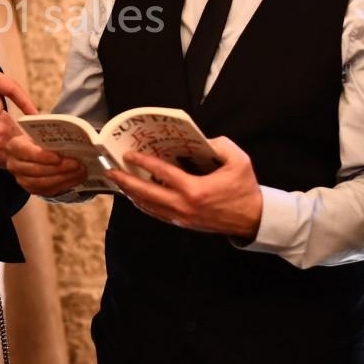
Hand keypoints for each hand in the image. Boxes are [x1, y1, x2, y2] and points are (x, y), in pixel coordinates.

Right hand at [3, 133, 86, 196]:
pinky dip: (65, 184)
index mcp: (14, 146)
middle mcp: (15, 165)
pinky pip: (48, 190)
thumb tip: (71, 137)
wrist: (27, 152)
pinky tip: (77, 178)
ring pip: (43, 183)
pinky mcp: (32, 189)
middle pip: (36, 170)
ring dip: (64, 178)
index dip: (43, 156)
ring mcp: (22, 179)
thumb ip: (50, 136)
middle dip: (59, 168)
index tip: (59, 157)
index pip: (27, 152)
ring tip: (80, 171)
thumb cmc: (36, 139)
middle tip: (77, 164)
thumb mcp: (39, 133)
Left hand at [107, 136, 262, 238]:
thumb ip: (219, 145)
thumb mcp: (238, 160)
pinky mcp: (183, 223)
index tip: (128, 154)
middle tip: (110, 171)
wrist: (252, 219)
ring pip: (148, 206)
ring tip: (118, 181)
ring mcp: (181, 217)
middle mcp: (183, 206)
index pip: (162, 173)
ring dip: (131, 193)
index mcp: (195, 190)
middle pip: (146, 193)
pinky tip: (136, 196)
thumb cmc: (245, 188)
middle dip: (126, 181)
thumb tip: (201, 139)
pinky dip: (144, 204)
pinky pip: (157, 214)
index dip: (143, 162)